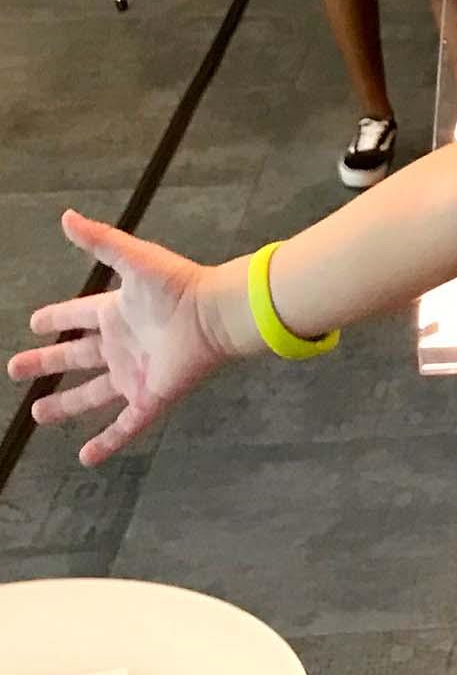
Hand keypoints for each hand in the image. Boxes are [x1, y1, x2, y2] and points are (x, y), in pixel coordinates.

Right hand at [7, 212, 235, 467]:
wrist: (218, 314)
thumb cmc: (180, 285)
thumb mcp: (134, 259)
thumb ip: (100, 241)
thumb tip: (66, 217)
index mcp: (117, 312)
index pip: (78, 315)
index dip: (57, 316)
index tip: (35, 321)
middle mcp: (124, 344)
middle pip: (77, 356)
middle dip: (48, 361)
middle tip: (16, 368)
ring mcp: (136, 373)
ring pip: (93, 395)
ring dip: (66, 406)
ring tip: (38, 414)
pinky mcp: (152, 396)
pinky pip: (126, 425)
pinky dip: (108, 442)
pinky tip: (87, 458)